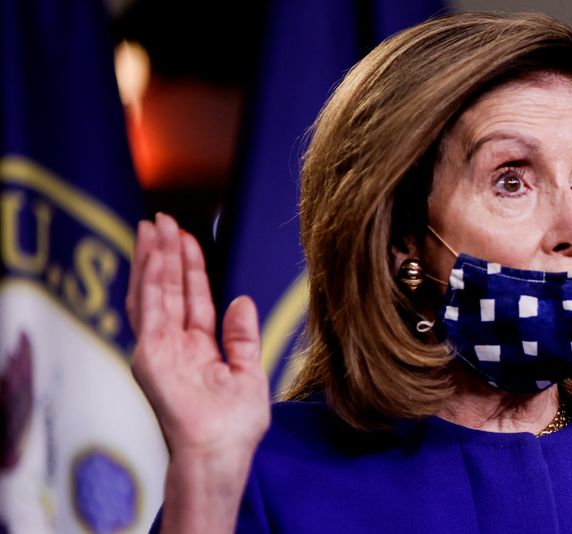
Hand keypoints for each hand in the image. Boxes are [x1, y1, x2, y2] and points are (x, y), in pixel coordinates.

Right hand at [126, 213, 270, 460]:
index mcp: (199, 349)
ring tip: (155, 226)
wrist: (222, 452)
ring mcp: (159, 350)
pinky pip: (150, 308)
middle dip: (167, 254)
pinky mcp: (150, 354)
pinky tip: (155, 253)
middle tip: (163, 220)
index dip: (190, 269)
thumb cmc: (236, 426)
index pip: (192, 299)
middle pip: (169, 290)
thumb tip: (242, 300)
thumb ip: (242, 337)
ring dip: (154, 259)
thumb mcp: (249, 373)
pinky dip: (150, 279)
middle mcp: (175, 346)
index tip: (188, 238)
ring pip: (154, 293)